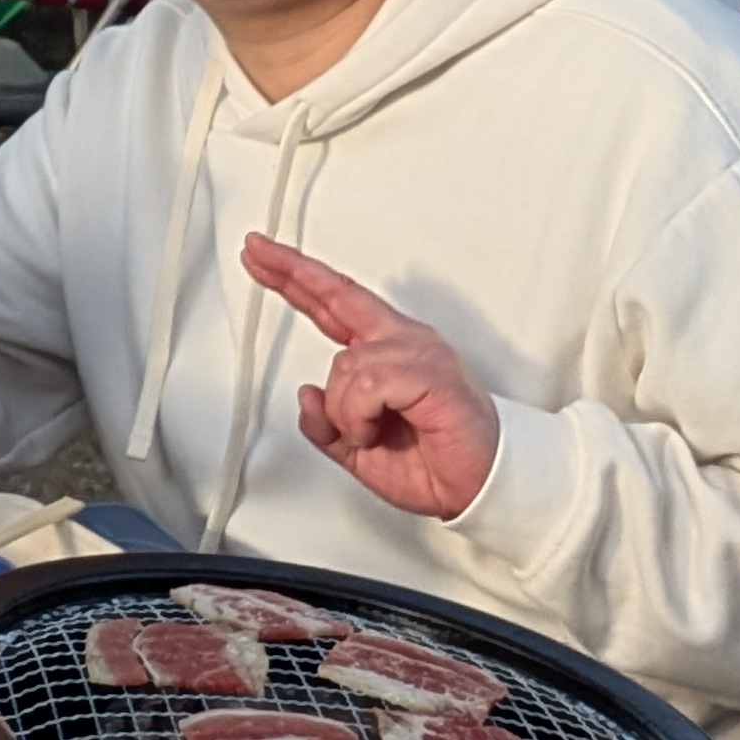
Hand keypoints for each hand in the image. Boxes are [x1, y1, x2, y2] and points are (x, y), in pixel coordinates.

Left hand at [240, 231, 502, 520]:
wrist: (483, 486)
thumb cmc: (437, 464)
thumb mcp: (358, 451)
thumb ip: (327, 424)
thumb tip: (307, 395)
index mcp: (387, 352)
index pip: (335, 303)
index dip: (296, 278)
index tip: (263, 256)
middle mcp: (402, 342)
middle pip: (337, 296)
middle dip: (291, 273)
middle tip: (256, 252)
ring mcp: (418, 352)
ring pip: (344, 364)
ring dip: (346, 412)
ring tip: (372, 433)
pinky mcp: (430, 373)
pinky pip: (367, 384)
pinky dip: (362, 416)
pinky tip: (379, 429)